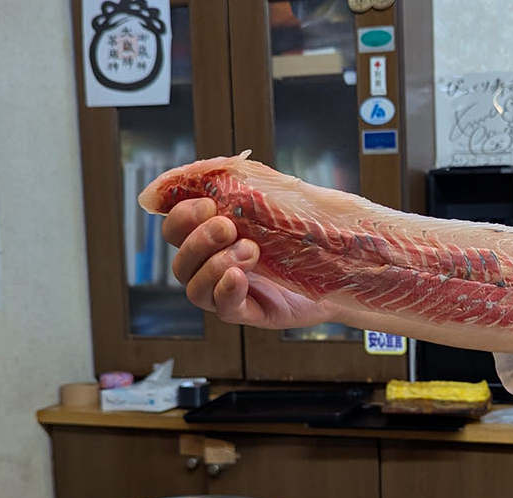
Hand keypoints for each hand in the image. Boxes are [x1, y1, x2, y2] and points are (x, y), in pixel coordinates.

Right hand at [161, 198, 338, 326]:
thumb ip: (250, 189)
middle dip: (199, 239)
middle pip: (180, 259)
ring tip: (250, 251)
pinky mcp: (247, 313)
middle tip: (228, 226)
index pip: (175, 227)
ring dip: (215, 265)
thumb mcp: (276, 205)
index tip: (209, 204)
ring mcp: (225, 292)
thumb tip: (227, 168)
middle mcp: (210, 266)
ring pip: (194, 287)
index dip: (182, 215)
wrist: (337, 269)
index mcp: (211, 236)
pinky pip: (223, 308)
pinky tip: (238, 276)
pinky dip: (226, 291)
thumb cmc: (302, 234)